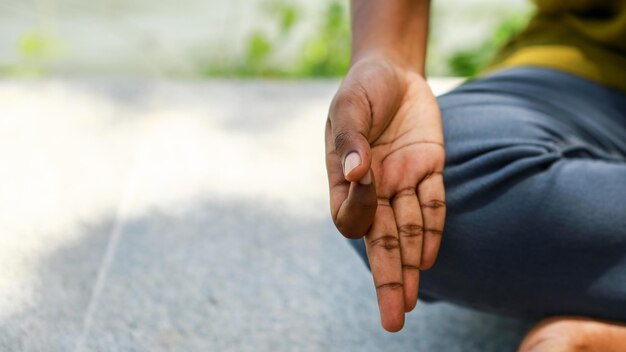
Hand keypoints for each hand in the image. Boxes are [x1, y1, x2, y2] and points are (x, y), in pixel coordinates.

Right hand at [325, 55, 445, 331]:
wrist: (392, 71)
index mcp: (346, 179)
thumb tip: (356, 174)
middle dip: (388, 280)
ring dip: (411, 267)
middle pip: (381, 242)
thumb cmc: (362, 89)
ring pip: (409, 233)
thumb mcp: (349, 106)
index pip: (351, 217)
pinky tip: (430, 261)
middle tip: (393, 320)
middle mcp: (374, 189)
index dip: (361, 209)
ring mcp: (403, 183)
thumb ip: (350, 140)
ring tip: (412, 303)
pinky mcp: (429, 170)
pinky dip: (434, 232)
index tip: (367, 176)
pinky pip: (434, 206)